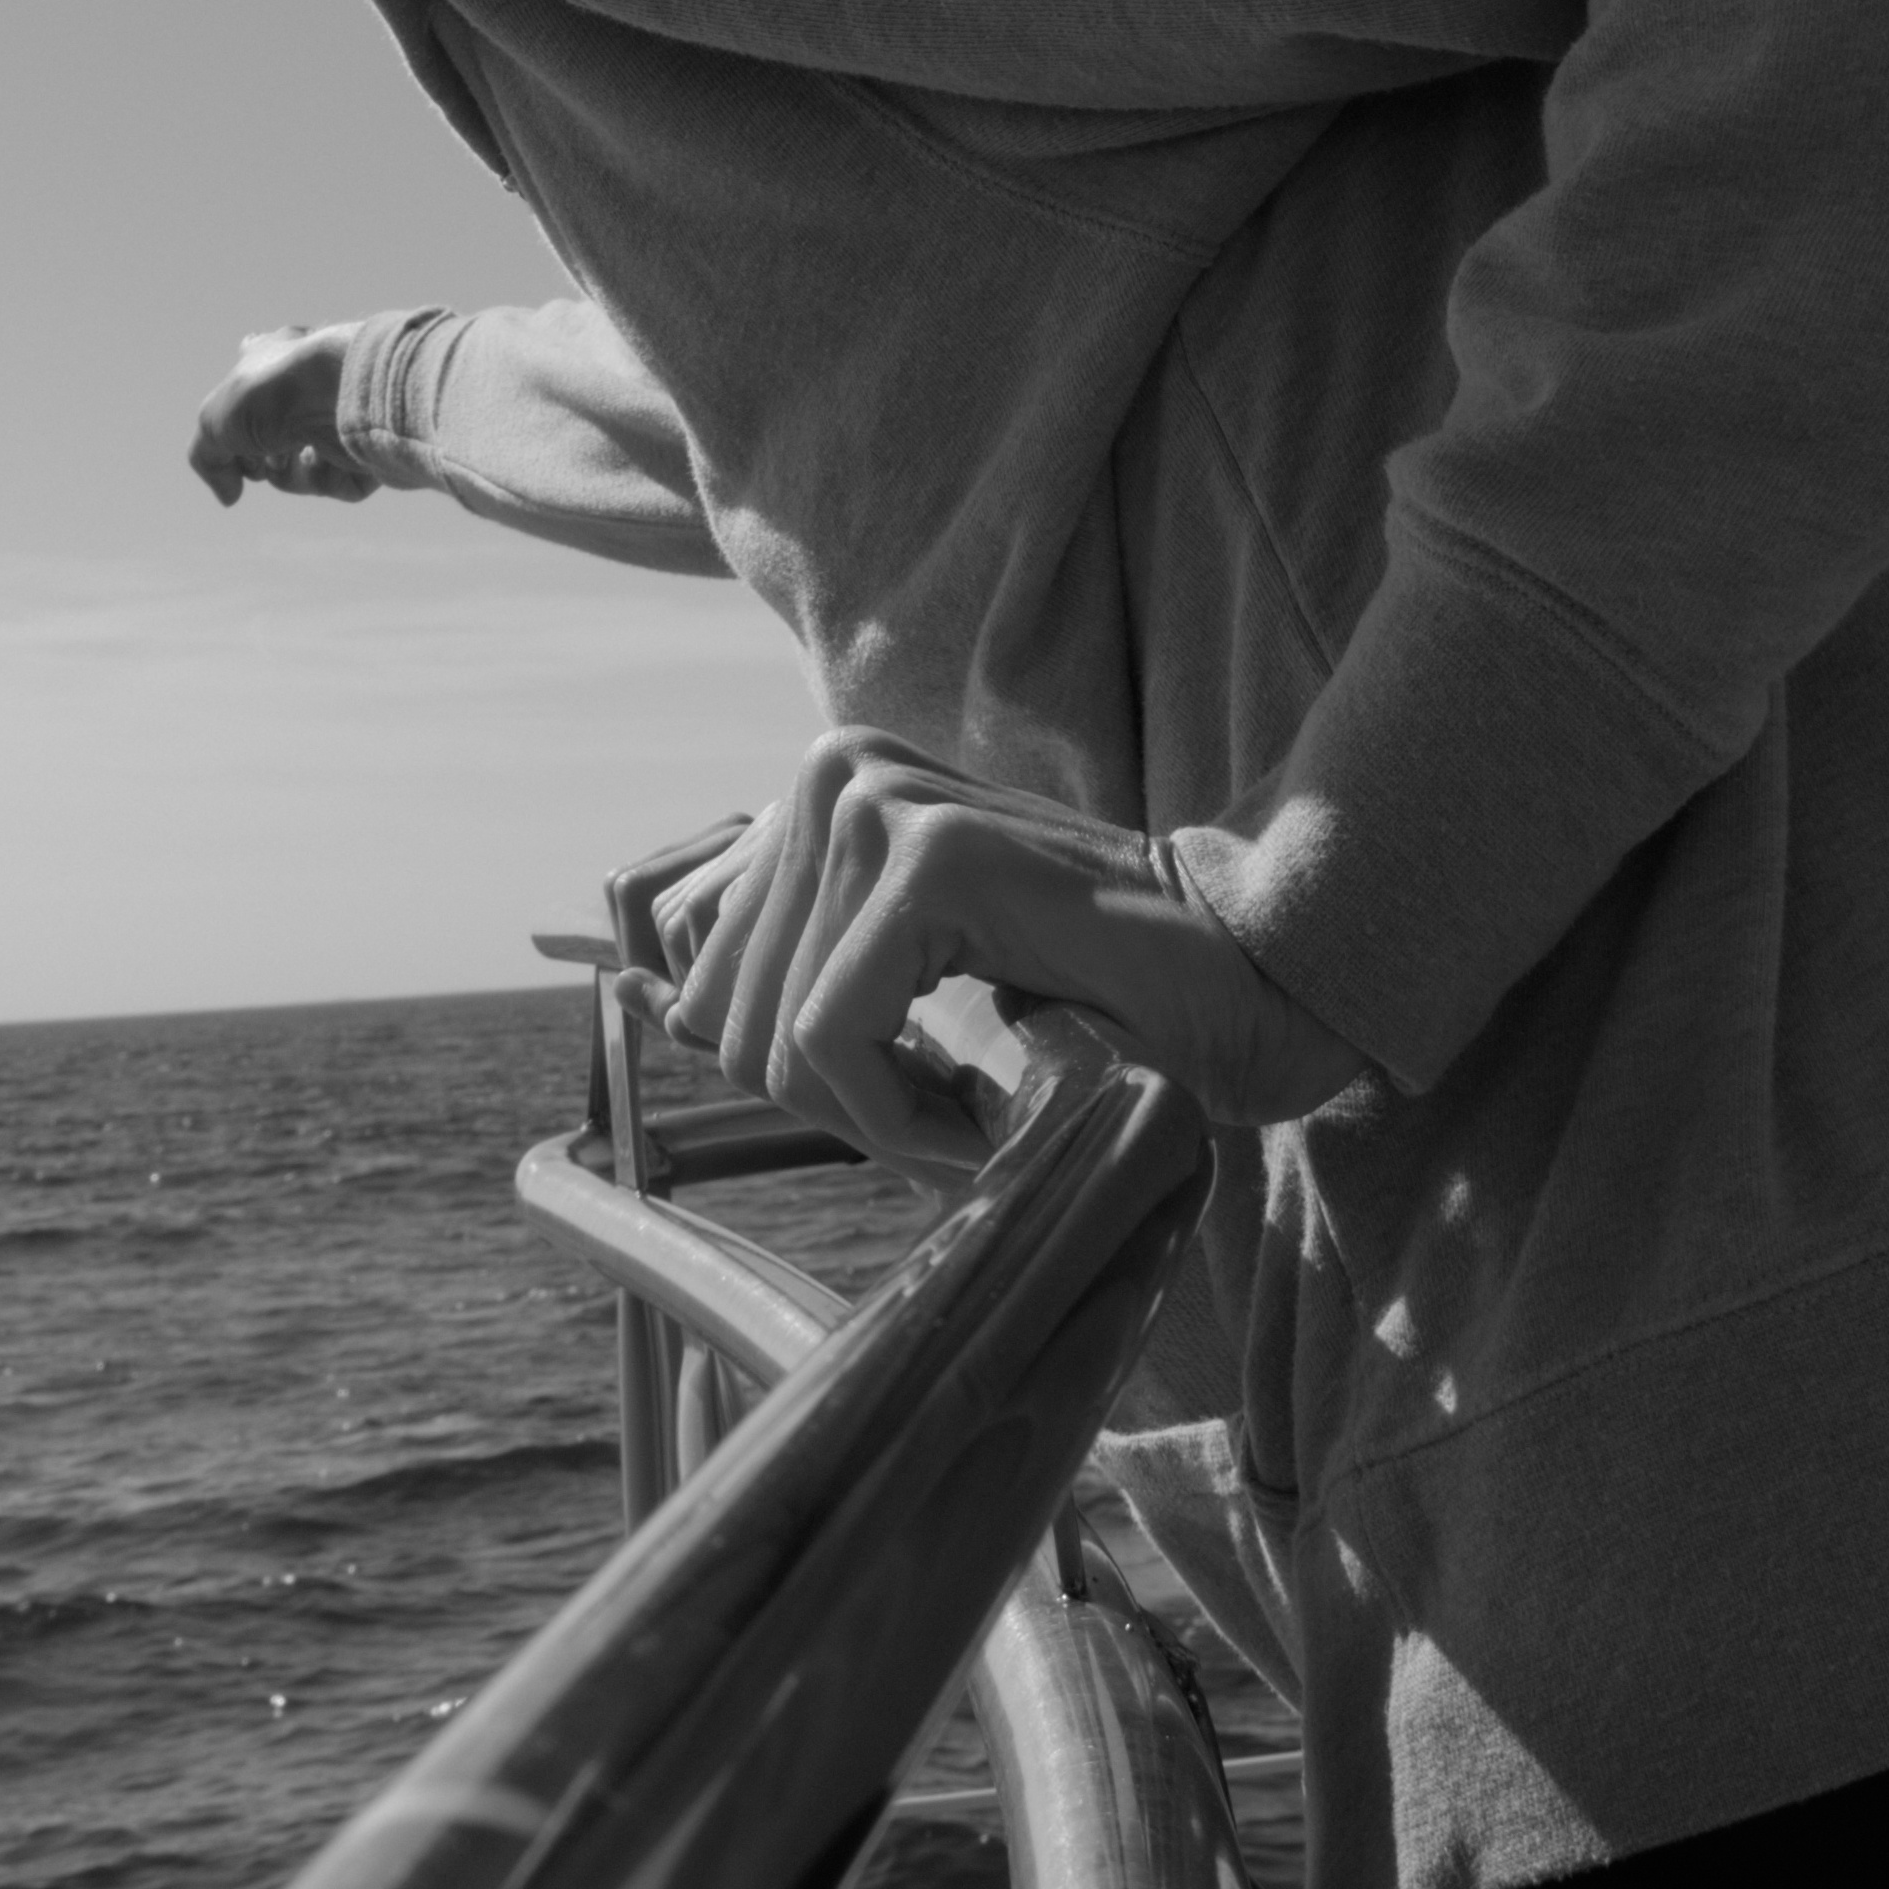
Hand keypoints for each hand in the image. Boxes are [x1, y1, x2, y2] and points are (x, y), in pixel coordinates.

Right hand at [186, 324, 375, 506]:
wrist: (342, 390)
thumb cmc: (275, 390)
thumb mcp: (213, 421)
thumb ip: (209, 460)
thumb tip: (229, 496)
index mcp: (274, 361)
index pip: (253, 375)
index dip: (239, 406)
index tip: (237, 418)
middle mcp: (310, 388)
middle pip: (273, 445)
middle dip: (262, 460)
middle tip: (261, 454)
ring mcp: (340, 419)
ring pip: (303, 472)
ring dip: (289, 474)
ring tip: (290, 452)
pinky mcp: (369, 448)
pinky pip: (337, 484)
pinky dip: (323, 478)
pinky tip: (323, 454)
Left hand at [644, 728, 1375, 1171]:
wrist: (1253, 988)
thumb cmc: (1093, 1002)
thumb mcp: (905, 982)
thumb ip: (780, 975)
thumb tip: (636, 997)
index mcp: (820, 793)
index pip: (685, 959)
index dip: (783, 1063)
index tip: (899, 1076)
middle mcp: (830, 775)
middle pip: (719, 1015)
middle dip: (831, 1100)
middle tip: (953, 1099)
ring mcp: (874, 803)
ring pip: (770, 1041)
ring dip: (877, 1114)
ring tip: (979, 1091)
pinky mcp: (926, 858)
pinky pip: (831, 1043)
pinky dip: (902, 1113)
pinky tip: (985, 1102)